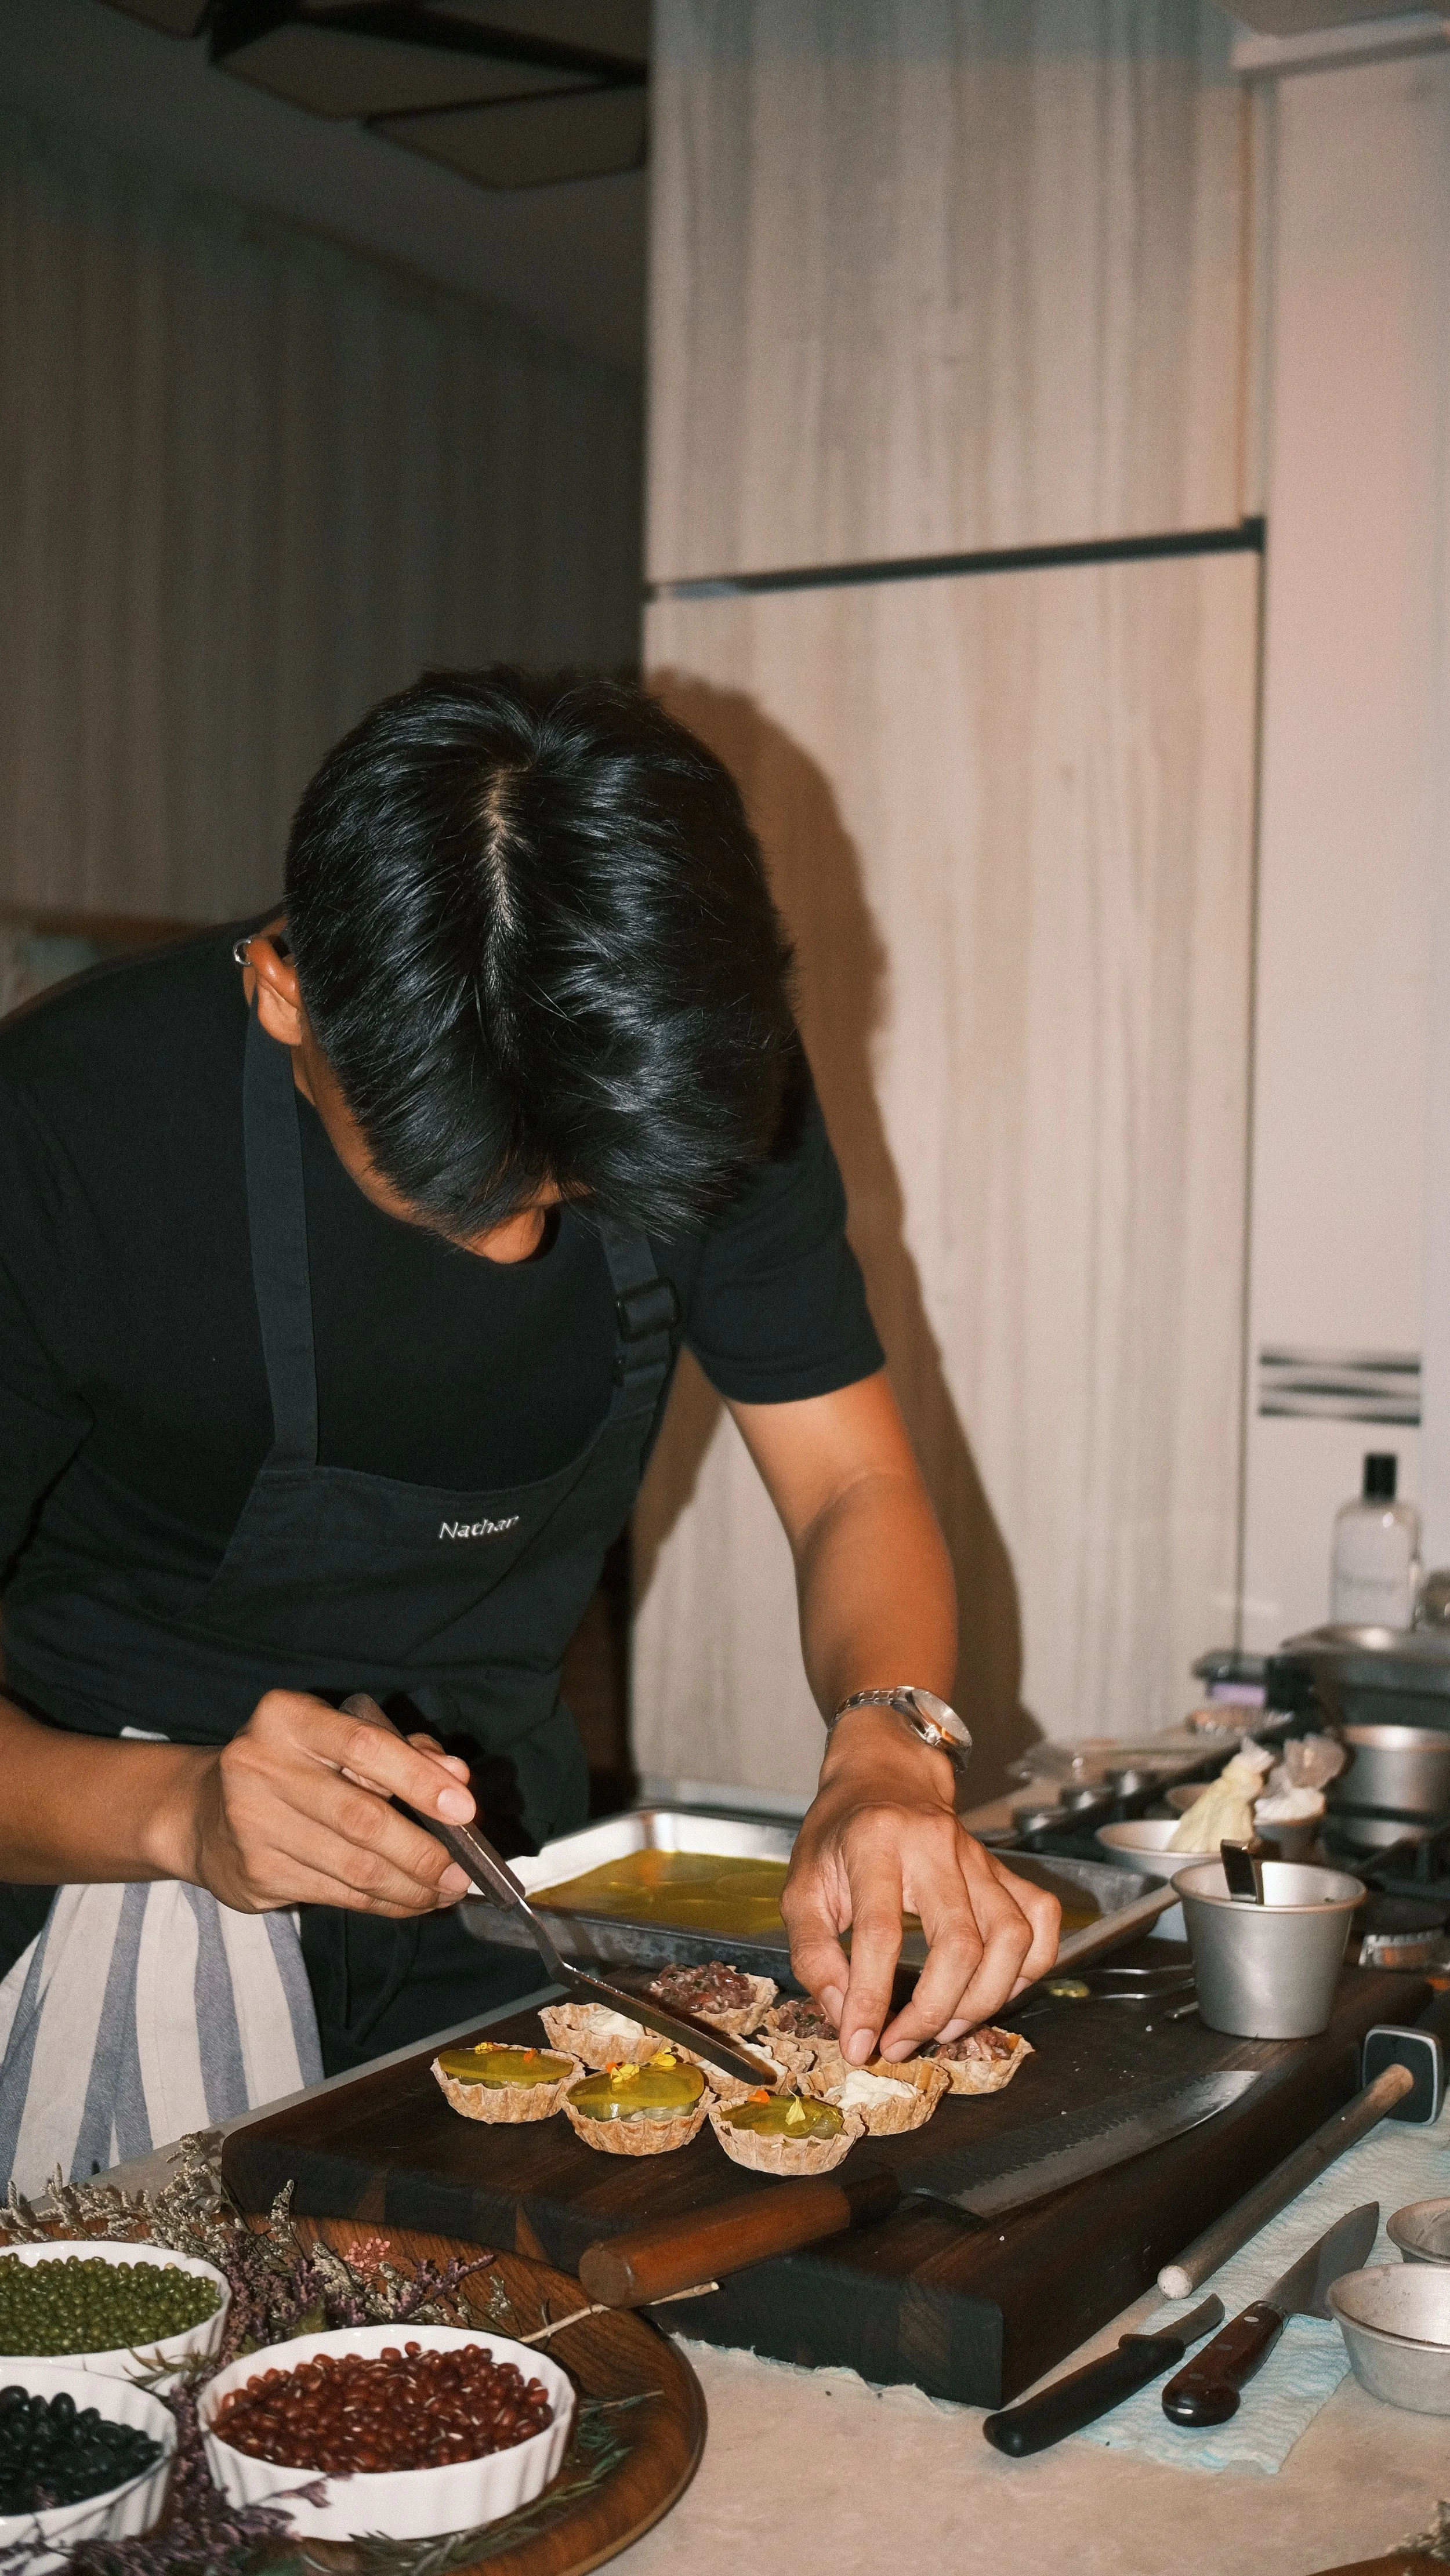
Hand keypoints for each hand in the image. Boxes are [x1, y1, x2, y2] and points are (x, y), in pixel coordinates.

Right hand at [171, 1690, 478, 1916]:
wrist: (202, 1812)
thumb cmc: (294, 1766)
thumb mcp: (339, 1738)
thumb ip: (401, 1751)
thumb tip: (457, 1778)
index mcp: (286, 1719)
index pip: (363, 1745)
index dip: (419, 1778)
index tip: (464, 1808)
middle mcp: (260, 1766)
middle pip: (362, 1818)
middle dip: (423, 1851)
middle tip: (463, 1871)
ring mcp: (251, 1825)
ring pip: (353, 1867)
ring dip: (411, 1886)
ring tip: (444, 1891)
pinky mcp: (254, 1874)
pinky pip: (337, 1894)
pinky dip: (383, 1903)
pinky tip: (410, 1902)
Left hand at [781, 1709, 1060, 2063]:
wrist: (885, 1777)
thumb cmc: (838, 1836)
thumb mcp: (801, 1887)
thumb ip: (813, 1954)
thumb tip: (845, 2016)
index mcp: (875, 1843)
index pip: (880, 1931)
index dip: (871, 1996)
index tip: (859, 2045)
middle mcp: (936, 1845)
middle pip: (960, 1942)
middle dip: (933, 2011)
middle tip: (899, 2044)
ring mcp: (980, 1857)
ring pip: (1010, 1938)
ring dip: (983, 2000)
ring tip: (944, 2028)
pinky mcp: (1006, 1868)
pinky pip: (1040, 1922)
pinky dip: (1029, 1968)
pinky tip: (993, 1991)